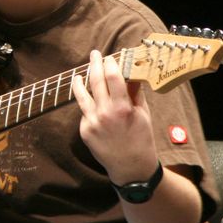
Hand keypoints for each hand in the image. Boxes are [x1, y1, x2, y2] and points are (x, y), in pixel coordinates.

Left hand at [72, 50, 157, 182]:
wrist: (131, 168)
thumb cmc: (141, 139)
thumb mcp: (143, 114)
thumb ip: (135, 92)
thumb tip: (131, 72)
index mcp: (122, 108)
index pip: (113, 77)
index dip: (110, 63)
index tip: (110, 57)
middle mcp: (104, 114)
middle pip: (95, 81)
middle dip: (94, 64)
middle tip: (94, 54)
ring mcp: (92, 123)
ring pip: (81, 95)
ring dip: (80, 81)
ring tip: (79, 74)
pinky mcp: (84, 131)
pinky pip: (84, 112)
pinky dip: (87, 104)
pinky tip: (90, 102)